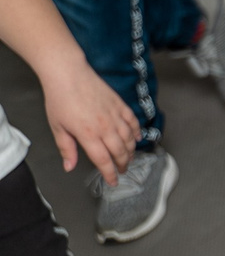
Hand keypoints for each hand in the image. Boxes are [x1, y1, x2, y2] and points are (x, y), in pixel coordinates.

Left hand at [37, 57, 136, 183]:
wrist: (69, 74)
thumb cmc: (60, 99)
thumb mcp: (57, 127)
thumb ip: (66, 148)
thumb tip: (69, 166)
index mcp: (88, 135)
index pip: (103, 160)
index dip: (110, 174)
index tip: (113, 181)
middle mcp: (105, 127)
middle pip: (120, 152)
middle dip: (122, 165)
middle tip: (122, 170)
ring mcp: (115, 116)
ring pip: (129, 139)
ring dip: (131, 151)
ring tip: (128, 157)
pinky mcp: (120, 105)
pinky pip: (133, 123)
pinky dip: (137, 132)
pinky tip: (136, 138)